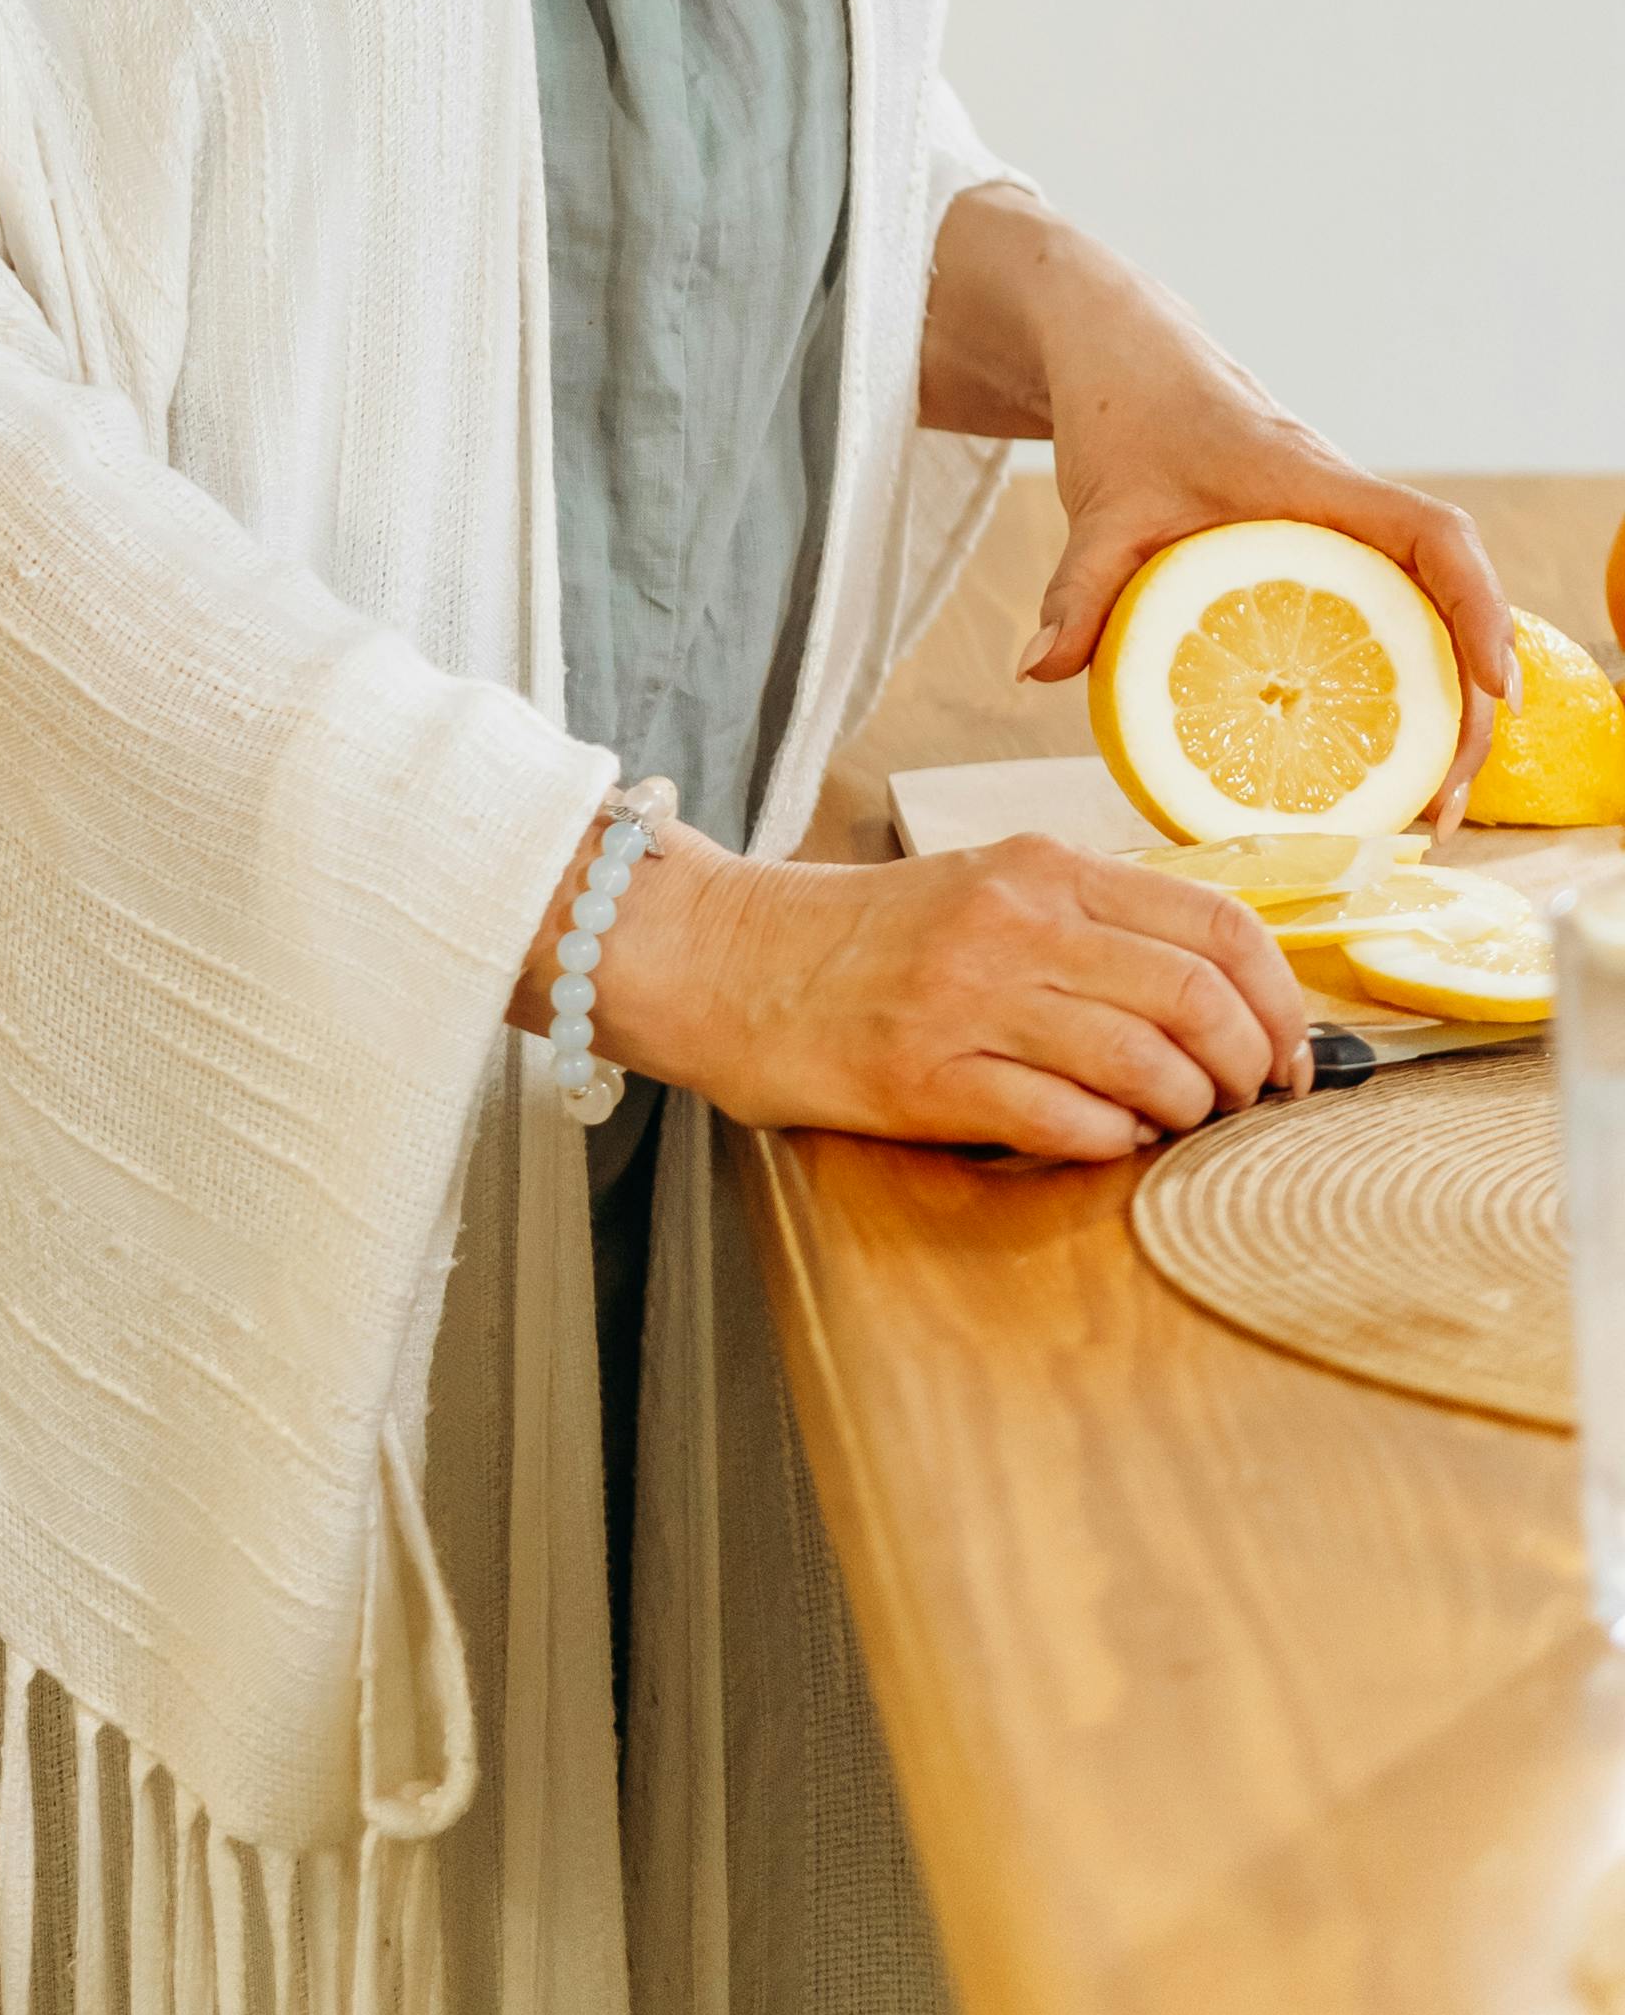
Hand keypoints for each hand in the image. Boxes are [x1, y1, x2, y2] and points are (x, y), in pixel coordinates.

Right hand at [585, 817, 1313, 1161]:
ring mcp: (970, 1000)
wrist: (725, 958)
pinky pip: (1069, 1123)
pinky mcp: (927, 1078)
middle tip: (1245, 1105)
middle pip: (1200, 999)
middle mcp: (1015, 923)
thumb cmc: (865, 940)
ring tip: (1168, 1125)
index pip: (1219, 923)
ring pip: (1148, 1066)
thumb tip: (1221, 998)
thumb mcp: (988, 891)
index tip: (1290, 1052)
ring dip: (1184, 1114)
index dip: (1281, 1000)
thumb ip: (1092, 925)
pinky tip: (1099, 1140)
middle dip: (1250, 1071)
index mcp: (1041, 869)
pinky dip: (1110, 1144)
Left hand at [924, 187, 1512, 824]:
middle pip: (1451, 604)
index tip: (1494, 686)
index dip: (1476, 606)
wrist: (1128, 363)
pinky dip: (1399, 694)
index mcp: (1314, 484)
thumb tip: (1034, 671)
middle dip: (1469, 707)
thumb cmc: (1129, 418)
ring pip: (1429, 624)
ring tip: (1425, 813)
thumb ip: (1076, 589)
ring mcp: (1345, 541)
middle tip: (1440, 807)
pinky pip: (1387, 626)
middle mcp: (1349, 515)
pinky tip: (1377, 772)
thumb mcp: (1102, 507)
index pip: (1431, 534)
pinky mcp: (1326, 565)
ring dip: (1444, 714)